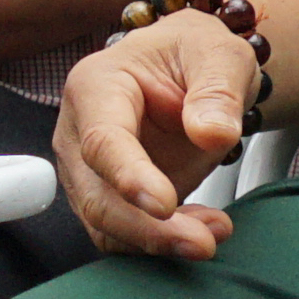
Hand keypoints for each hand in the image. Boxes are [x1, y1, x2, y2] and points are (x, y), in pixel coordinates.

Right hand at [54, 11, 261, 261]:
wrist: (189, 71)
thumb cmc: (193, 56)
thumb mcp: (218, 55)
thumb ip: (217, 91)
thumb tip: (210, 134)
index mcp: (96, 87)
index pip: (101, 141)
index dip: (128, 177)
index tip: (165, 204)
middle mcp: (79, 132)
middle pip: (94, 195)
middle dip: (144, 228)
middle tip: (202, 242)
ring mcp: (90, 169)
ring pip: (105, 223)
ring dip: (155, 241)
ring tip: (213, 233)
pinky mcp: (111, 196)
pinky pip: (125, 232)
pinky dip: (160, 243)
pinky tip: (202, 229)